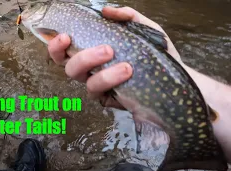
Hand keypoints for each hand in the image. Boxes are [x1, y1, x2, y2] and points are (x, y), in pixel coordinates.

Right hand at [48, 6, 181, 108]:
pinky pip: (98, 92)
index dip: (56, 44)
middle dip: (82, 57)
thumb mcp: (146, 30)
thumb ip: (127, 17)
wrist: (174, 81)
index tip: (64, 36)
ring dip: (100, 71)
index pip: (66, 49)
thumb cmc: (156, 55)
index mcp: (92, 51)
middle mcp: (90, 68)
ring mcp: (97, 85)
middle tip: (107, 49)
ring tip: (126, 66)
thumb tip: (105, 10)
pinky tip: (128, 75)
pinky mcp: (106, 99)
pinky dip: (110, 81)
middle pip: (67, 66)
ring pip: (82, 80)